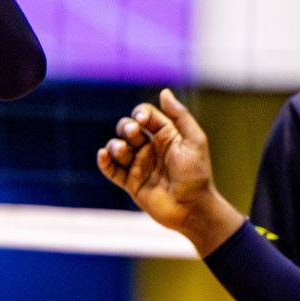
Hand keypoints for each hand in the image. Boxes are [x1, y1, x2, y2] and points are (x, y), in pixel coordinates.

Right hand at [96, 89, 243, 255]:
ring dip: (115, 145)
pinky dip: (104, 161)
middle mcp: (149, 148)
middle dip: (126, 127)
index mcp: (165, 136)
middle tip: (133, 134)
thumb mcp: (194, 141)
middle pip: (127, 129)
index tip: (142, 119)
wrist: (193, 208)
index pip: (146, 116)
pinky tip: (103, 155)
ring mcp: (138, 165)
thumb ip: (180, 116)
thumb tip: (164, 92)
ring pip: (116, 147)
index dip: (140, 113)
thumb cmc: (197, 174)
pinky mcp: (129, 182)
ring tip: (121, 150)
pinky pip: (111, 169)